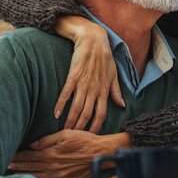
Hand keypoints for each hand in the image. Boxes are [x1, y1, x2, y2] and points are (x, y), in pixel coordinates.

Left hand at [8, 130, 130, 177]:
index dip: (18, 156)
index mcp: (52, 153)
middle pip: (31, 166)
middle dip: (17, 165)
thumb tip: (33, 145)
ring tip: (12, 175)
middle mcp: (54, 166)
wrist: (101, 153)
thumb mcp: (66, 134)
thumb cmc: (85, 140)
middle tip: (5, 165)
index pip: (30, 155)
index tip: (9, 155)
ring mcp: (59, 176)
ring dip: (24, 175)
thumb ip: (47, 140)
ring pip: (36, 177)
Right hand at [54, 16, 124, 132]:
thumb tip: (121, 105)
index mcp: (104, 90)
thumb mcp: (113, 74)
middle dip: (81, 127)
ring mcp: (84, 83)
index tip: (91, 136)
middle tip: (74, 139)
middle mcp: (94, 89)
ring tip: (64, 131)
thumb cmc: (104, 56)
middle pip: (87, 113)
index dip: (96, 126)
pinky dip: (61, 104)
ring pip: (77, 107)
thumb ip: (116, 91)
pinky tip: (56, 114)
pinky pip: (66, 93)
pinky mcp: (73, 75)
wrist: (93, 39)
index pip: (101, 113)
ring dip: (71, 120)